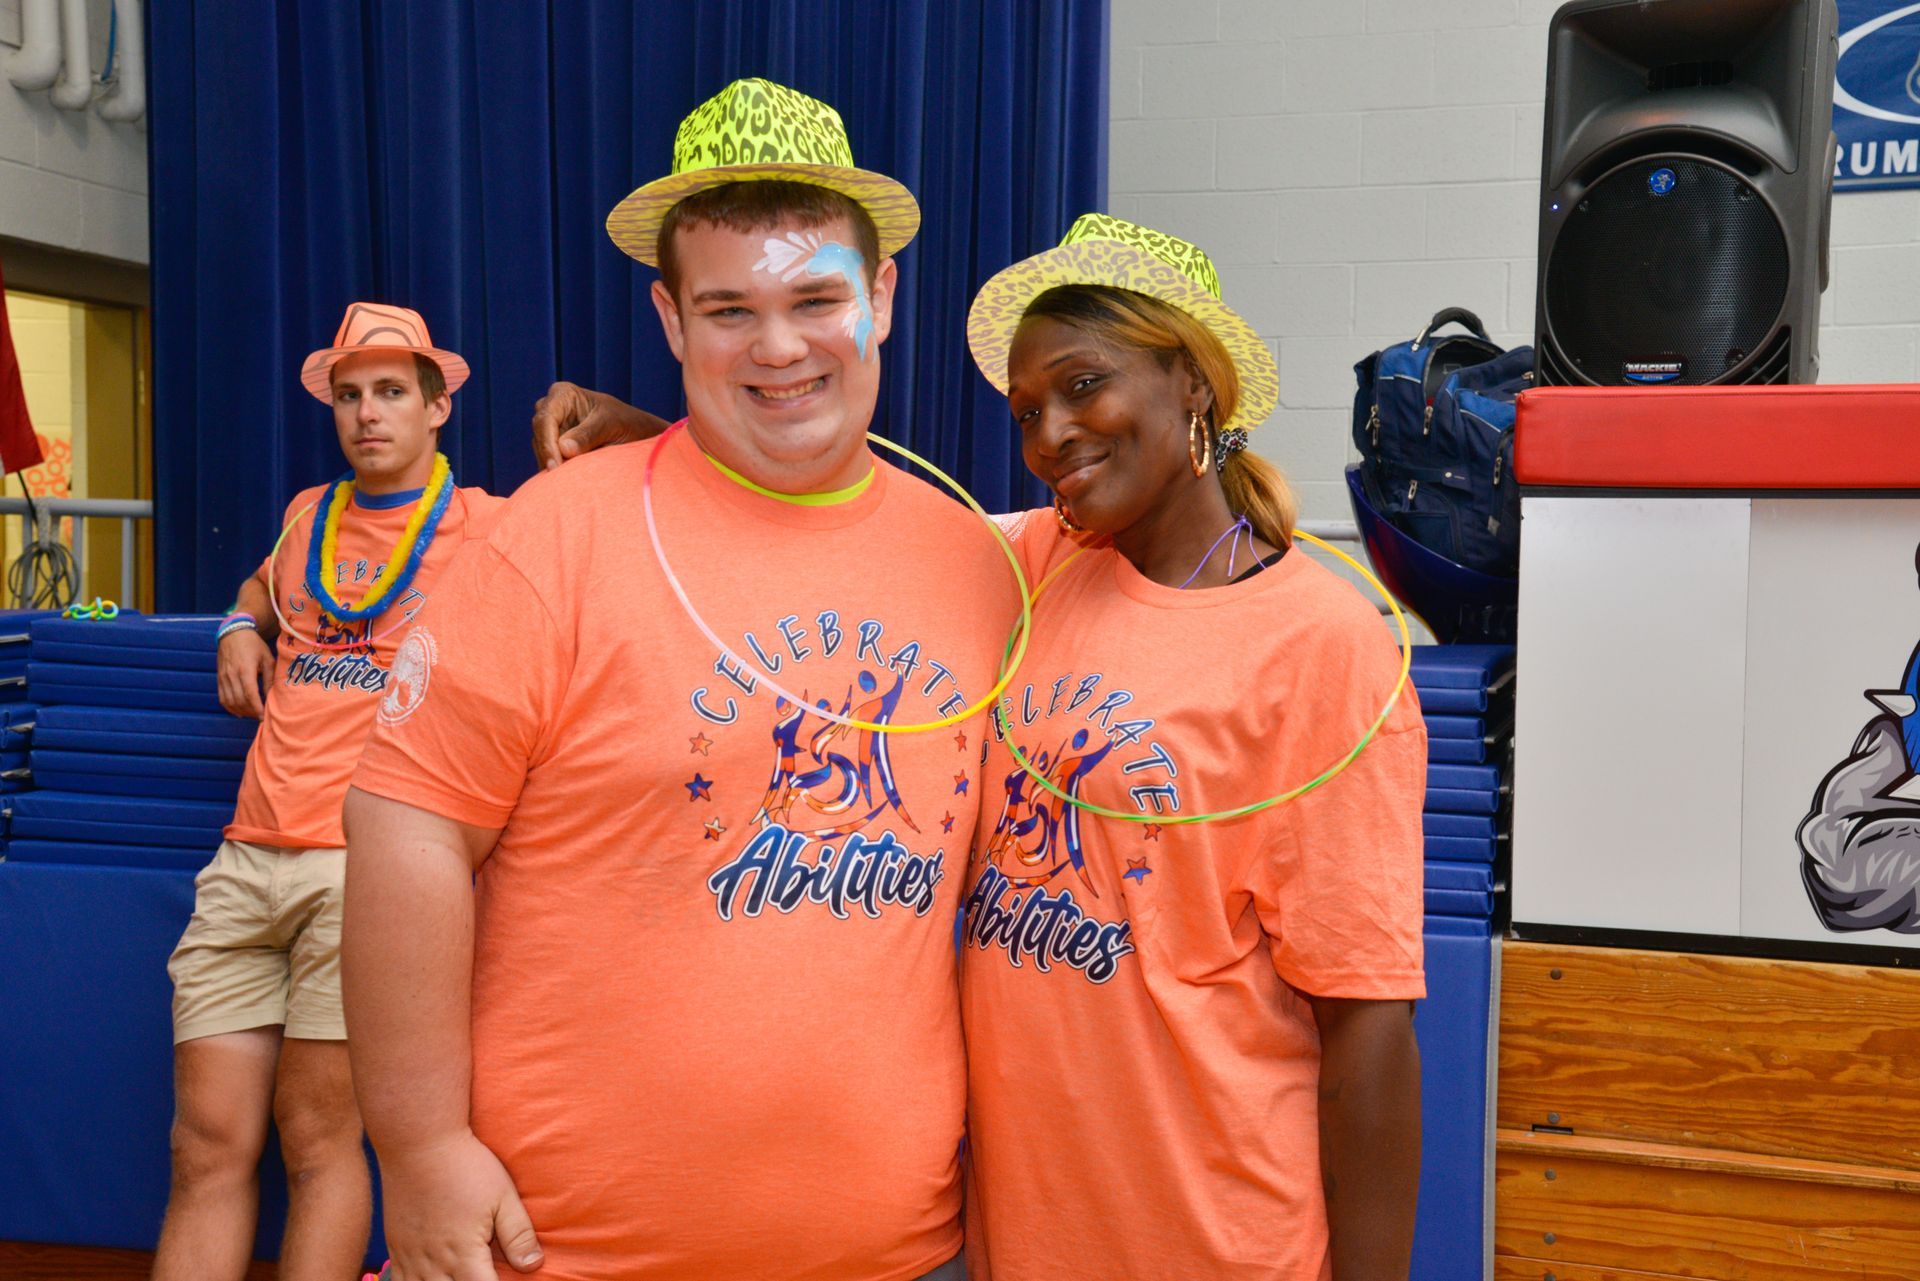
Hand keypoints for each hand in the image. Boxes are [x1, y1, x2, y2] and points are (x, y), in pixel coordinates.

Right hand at [216, 628, 273, 718]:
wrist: (233, 633)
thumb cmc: (253, 645)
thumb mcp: (267, 658)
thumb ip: (269, 678)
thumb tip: (271, 695)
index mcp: (245, 669)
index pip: (249, 694)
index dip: (256, 708)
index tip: (263, 716)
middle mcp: (231, 675)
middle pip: (239, 700)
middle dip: (250, 712)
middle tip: (260, 717)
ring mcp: (223, 677)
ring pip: (229, 701)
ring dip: (241, 711)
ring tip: (252, 715)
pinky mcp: (219, 679)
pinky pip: (222, 698)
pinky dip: (230, 707)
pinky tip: (240, 711)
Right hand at [379, 1130, 543, 1280]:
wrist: (419, 1142)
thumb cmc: (466, 1166)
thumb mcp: (503, 1196)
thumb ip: (518, 1234)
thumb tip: (534, 1265)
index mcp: (463, 1255)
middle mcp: (433, 1263)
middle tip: (484, 1274)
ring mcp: (410, 1257)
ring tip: (461, 1276)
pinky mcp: (396, 1247)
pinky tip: (432, 1278)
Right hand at [530, 381, 668, 469]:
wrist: (637, 434)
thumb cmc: (626, 423)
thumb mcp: (611, 425)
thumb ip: (588, 435)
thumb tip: (563, 449)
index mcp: (563, 394)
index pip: (545, 419)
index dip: (547, 444)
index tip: (556, 466)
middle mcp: (551, 409)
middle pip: (539, 436)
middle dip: (549, 458)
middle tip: (562, 480)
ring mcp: (550, 429)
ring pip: (542, 452)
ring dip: (555, 467)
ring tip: (571, 482)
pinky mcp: (554, 447)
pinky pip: (548, 462)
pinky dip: (558, 472)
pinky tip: (569, 482)